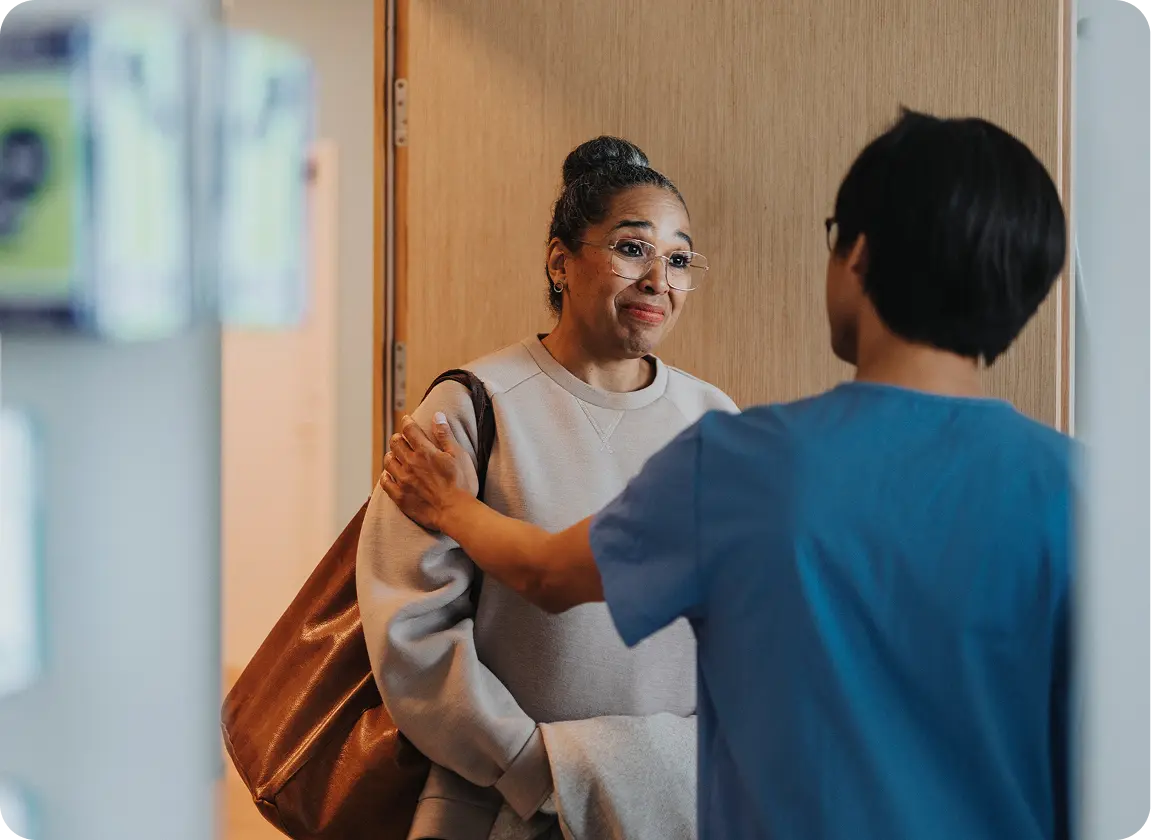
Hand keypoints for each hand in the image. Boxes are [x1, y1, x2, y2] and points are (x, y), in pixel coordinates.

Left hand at [381, 412, 478, 530]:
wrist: (455, 512)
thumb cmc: (461, 483)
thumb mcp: (458, 455)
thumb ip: (445, 435)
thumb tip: (437, 415)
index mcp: (424, 451)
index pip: (410, 430)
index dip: (407, 422)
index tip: (407, 419)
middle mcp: (410, 464)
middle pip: (395, 443)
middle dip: (398, 437)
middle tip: (402, 438)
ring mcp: (403, 481)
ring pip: (388, 461)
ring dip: (391, 455)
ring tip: (395, 455)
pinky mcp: (400, 497)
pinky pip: (385, 483)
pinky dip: (385, 476)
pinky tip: (389, 475)